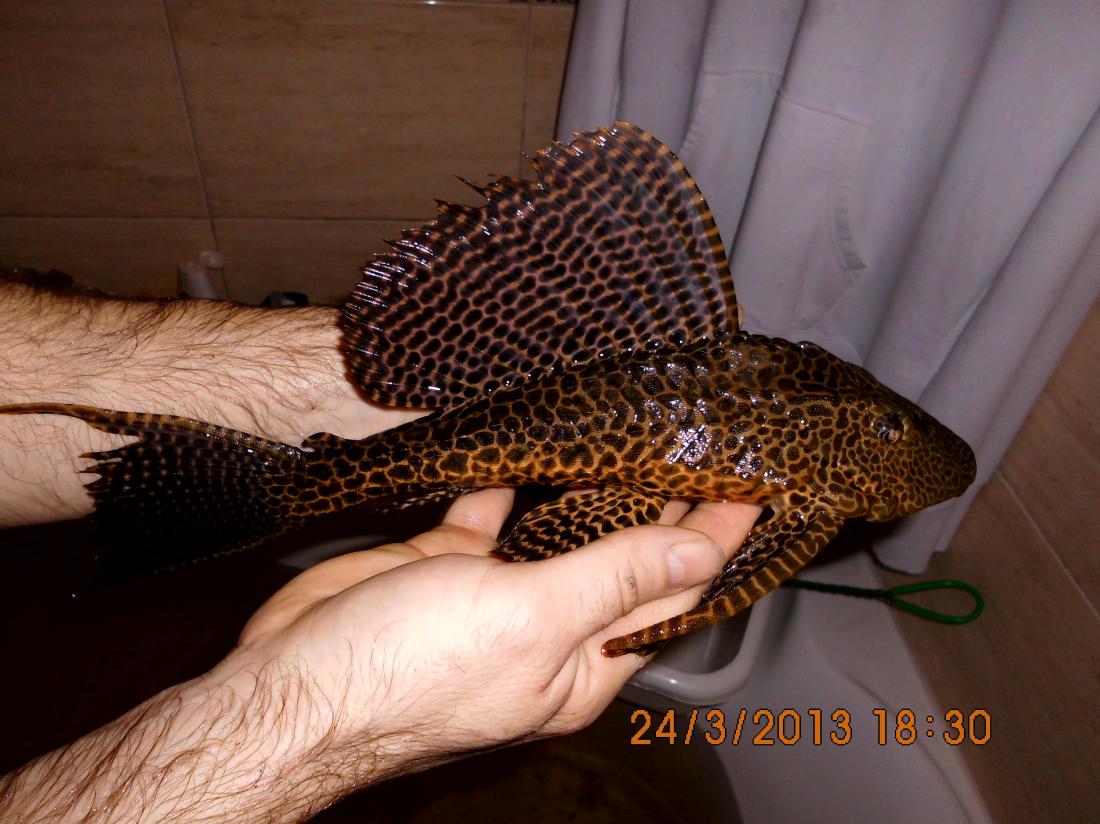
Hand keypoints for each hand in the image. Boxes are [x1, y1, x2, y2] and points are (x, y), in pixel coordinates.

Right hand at [217, 489, 758, 789]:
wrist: (292, 683)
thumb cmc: (408, 676)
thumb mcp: (530, 620)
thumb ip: (615, 578)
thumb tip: (698, 552)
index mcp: (581, 663)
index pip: (671, 594)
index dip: (714, 542)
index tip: (751, 487)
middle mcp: (548, 629)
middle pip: (625, 558)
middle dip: (665, 508)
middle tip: (701, 443)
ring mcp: (497, 593)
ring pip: (564, 529)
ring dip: (597, 487)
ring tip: (639, 432)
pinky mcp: (448, 562)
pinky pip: (496, 511)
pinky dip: (514, 480)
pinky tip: (534, 443)